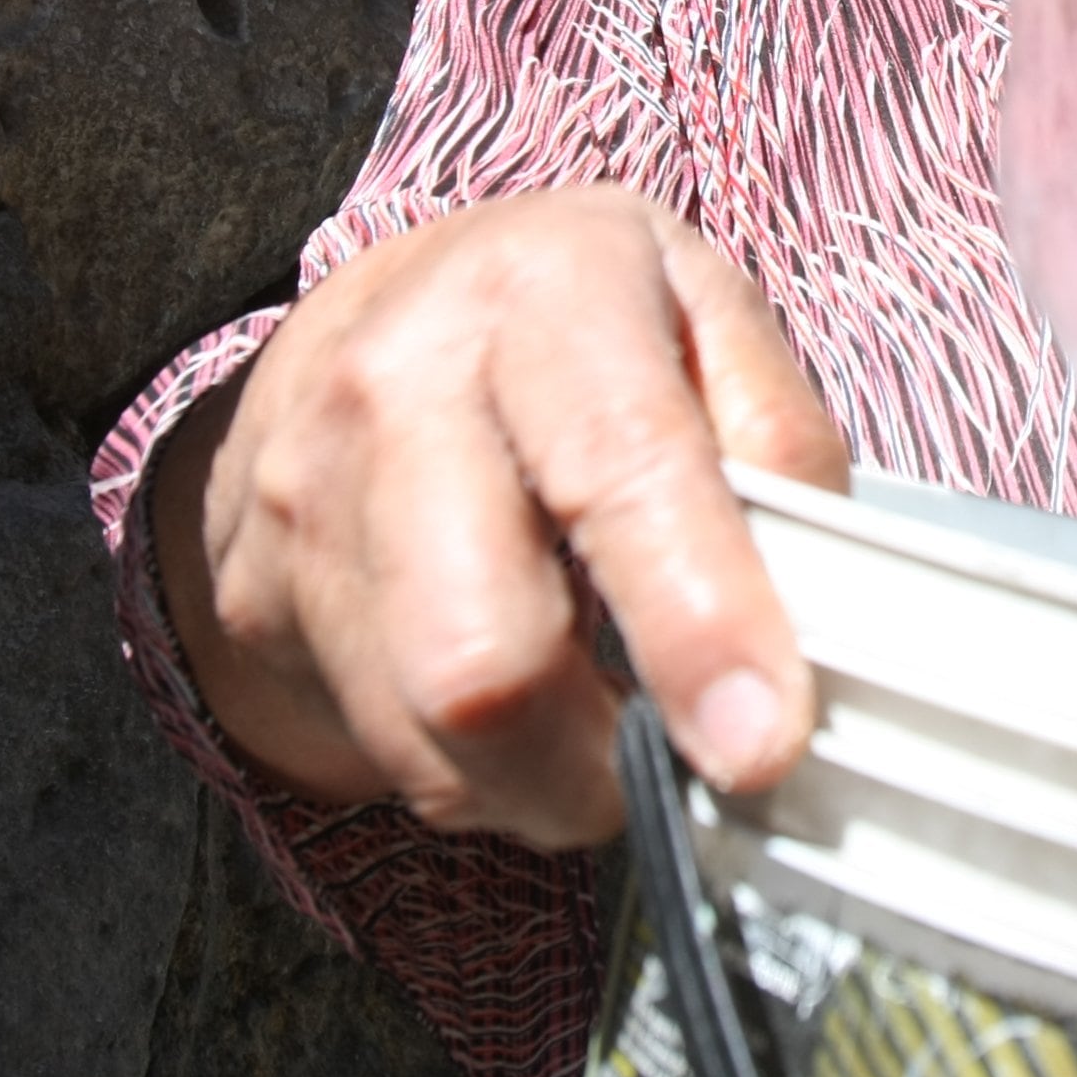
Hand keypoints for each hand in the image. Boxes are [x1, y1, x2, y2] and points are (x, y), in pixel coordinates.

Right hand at [151, 188, 847, 849]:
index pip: (619, 468)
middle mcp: (401, 382)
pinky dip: (482, 777)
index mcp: (545, 290)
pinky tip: (522, 717)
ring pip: (433, 734)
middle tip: (685, 766)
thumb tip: (817, 604)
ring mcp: (308, 495)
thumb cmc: (575, 325)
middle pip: (481, 651)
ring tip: (606, 733)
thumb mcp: (703, 312)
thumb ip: (777, 438)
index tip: (759, 741)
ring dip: (549, 785)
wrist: (370, 322)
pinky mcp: (259, 594)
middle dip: (601, 764)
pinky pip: (390, 758)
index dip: (697, 620)